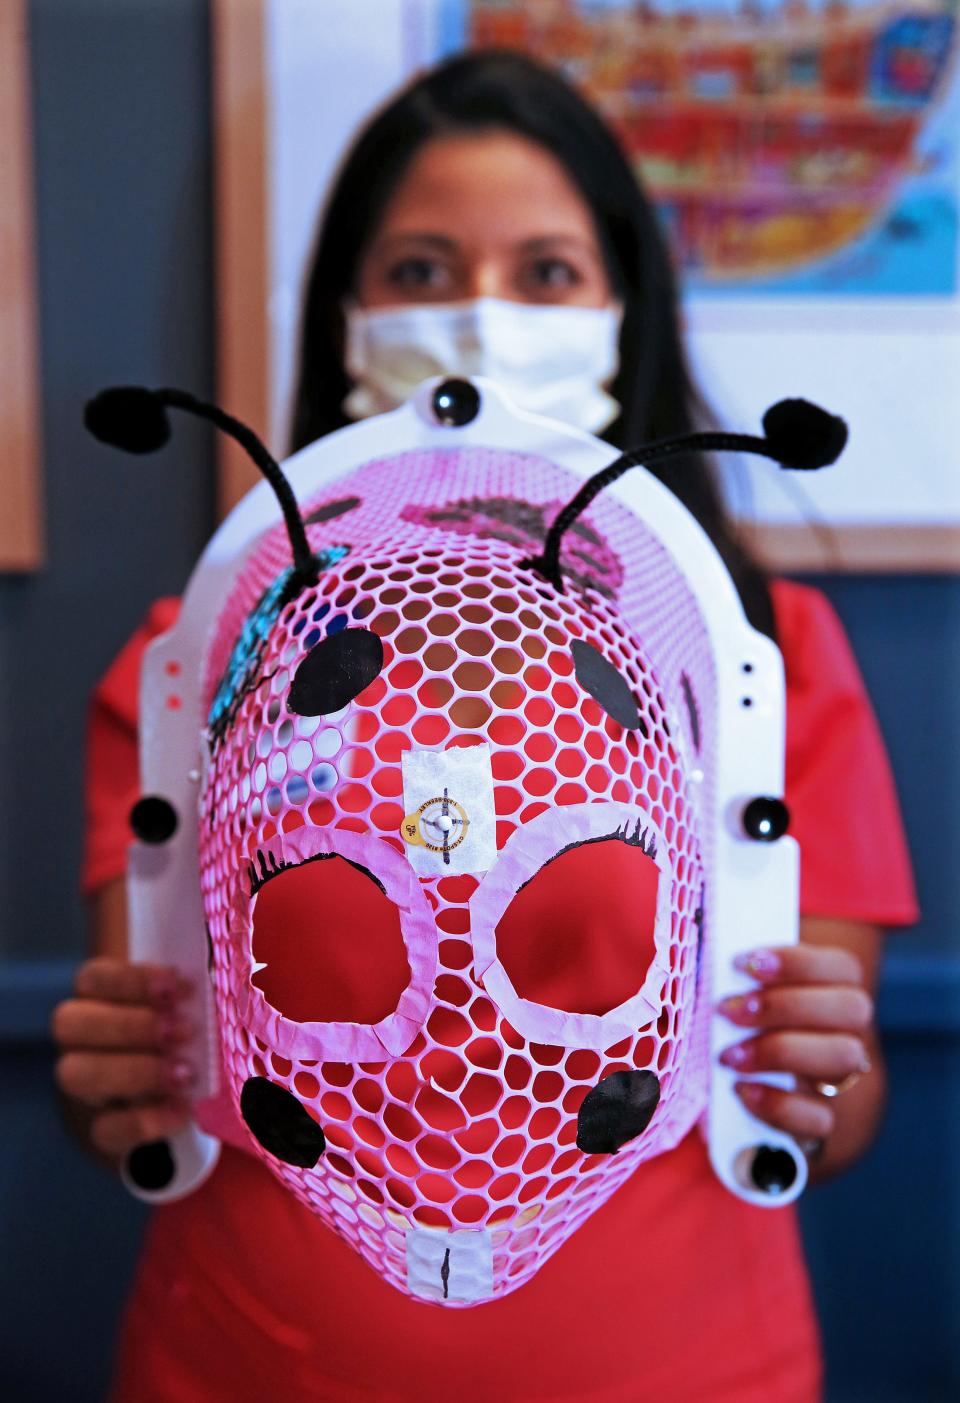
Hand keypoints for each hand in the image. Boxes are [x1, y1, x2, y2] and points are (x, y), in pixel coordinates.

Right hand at [51, 957, 194, 1162]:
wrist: (192, 1093)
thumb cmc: (198, 1028)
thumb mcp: (197, 1002)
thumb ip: (196, 990)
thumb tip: (214, 978)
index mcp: (101, 996)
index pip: (93, 978)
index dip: (131, 980)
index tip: (177, 987)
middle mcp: (82, 1039)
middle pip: (70, 1022)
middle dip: (130, 1025)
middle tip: (184, 1031)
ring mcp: (87, 1086)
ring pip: (75, 1074)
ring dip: (133, 1071)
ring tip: (185, 1073)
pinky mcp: (104, 1129)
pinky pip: (104, 1129)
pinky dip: (143, 1121)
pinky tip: (180, 1111)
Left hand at [716, 943, 874, 1149]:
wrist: (794, 1097)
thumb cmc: (763, 1028)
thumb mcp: (760, 998)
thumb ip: (750, 980)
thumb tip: (715, 966)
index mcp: (841, 991)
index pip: (842, 967)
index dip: (794, 961)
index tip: (740, 963)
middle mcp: (853, 1031)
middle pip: (850, 1008)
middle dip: (781, 1004)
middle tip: (726, 1009)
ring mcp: (848, 1079)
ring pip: (843, 1057)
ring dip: (779, 1050)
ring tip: (728, 1055)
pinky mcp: (829, 1123)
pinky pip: (819, 1117)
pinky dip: (777, 1104)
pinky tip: (741, 1090)